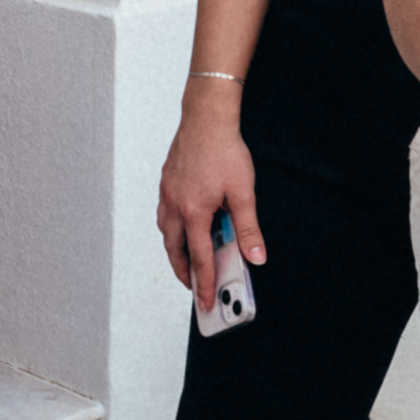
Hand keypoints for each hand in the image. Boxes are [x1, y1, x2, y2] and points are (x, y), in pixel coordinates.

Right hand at [155, 107, 263, 305]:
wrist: (205, 117)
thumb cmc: (224, 150)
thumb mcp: (243, 192)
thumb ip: (248, 229)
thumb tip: (256, 257)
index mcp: (194, 212)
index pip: (199, 258)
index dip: (204, 284)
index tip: (206, 303)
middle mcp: (174, 206)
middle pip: (174, 250)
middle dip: (183, 272)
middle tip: (194, 286)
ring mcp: (167, 193)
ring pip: (165, 232)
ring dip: (175, 250)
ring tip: (187, 260)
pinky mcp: (166, 181)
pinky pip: (163, 214)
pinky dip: (171, 228)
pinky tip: (182, 226)